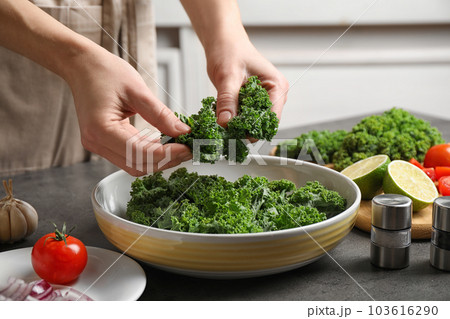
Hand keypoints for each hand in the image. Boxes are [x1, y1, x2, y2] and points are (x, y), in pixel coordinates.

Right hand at [65, 47, 191, 175]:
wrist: (82, 65)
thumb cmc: (104, 71)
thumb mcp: (137, 90)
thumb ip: (161, 115)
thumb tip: (183, 132)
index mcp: (101, 129)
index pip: (140, 153)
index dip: (166, 154)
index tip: (186, 148)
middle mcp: (96, 142)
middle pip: (137, 165)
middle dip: (165, 160)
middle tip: (188, 149)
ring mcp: (98, 145)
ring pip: (134, 165)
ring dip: (158, 160)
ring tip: (179, 146)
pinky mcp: (104, 143)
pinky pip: (130, 156)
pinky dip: (149, 154)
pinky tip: (165, 145)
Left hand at [206, 36, 288, 127]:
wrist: (223, 42)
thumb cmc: (229, 51)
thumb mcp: (227, 76)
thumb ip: (227, 100)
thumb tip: (225, 123)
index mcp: (277, 87)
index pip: (271, 118)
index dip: (254, 130)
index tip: (235, 136)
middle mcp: (275, 95)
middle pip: (263, 124)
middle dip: (244, 130)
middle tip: (224, 135)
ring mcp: (264, 100)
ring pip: (253, 123)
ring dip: (238, 127)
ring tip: (221, 127)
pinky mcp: (253, 102)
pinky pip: (245, 118)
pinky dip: (234, 120)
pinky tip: (222, 119)